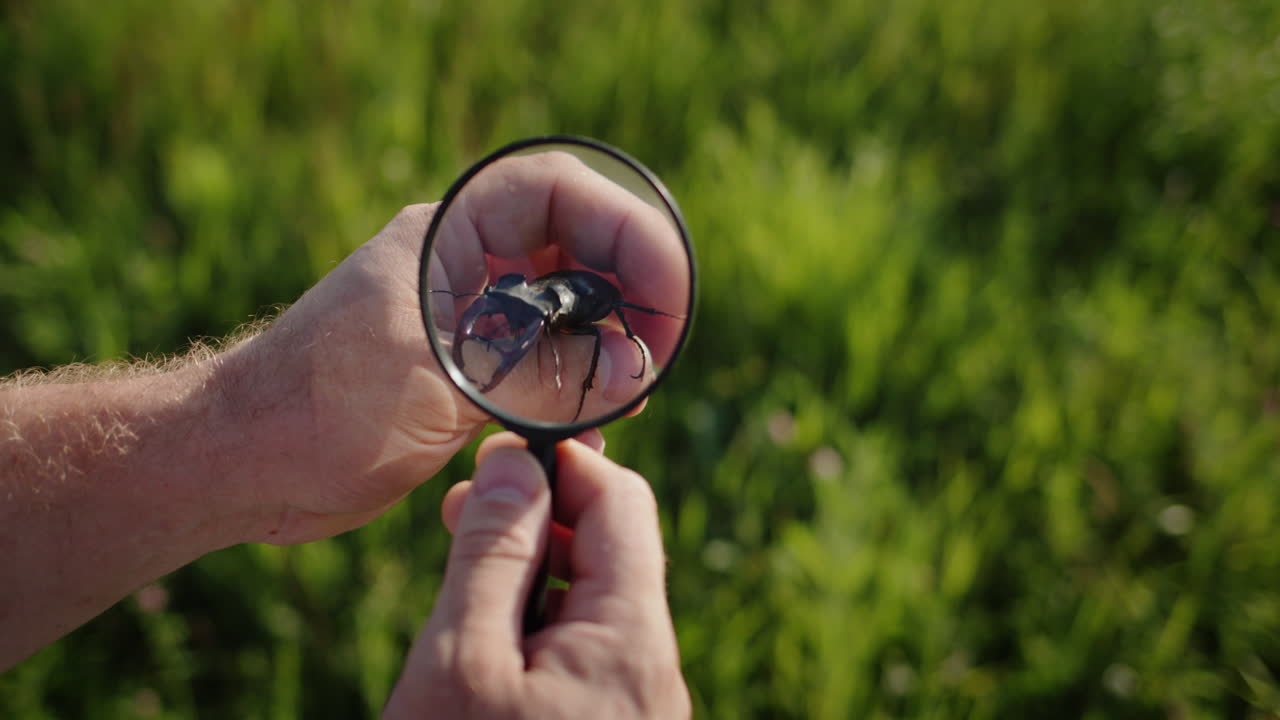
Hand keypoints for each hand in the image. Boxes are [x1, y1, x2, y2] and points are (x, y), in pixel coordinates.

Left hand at [218, 152, 688, 544]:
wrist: (241, 467)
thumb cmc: (316, 409)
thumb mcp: (441, 386)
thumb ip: (542, 373)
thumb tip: (632, 370)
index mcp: (449, 239)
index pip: (561, 196)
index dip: (628, 232)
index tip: (665, 296)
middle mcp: (465, 269)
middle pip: (577, 252)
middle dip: (628, 296)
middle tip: (658, 355)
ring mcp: (469, 322)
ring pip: (567, 314)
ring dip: (606, 351)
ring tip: (630, 397)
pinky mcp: (468, 375)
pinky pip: (544, 367)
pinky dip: (577, 392)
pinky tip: (591, 428)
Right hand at [383, 433, 690, 718]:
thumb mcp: (461, 661)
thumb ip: (492, 555)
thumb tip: (512, 460)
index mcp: (631, 639)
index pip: (622, 501)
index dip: (560, 462)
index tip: (493, 456)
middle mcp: (652, 668)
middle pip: (613, 547)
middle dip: (538, 512)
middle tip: (460, 510)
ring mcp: (635, 702)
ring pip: (594, 600)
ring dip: (533, 568)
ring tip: (463, 564)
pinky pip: (585, 650)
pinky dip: (538, 621)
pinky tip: (485, 630)